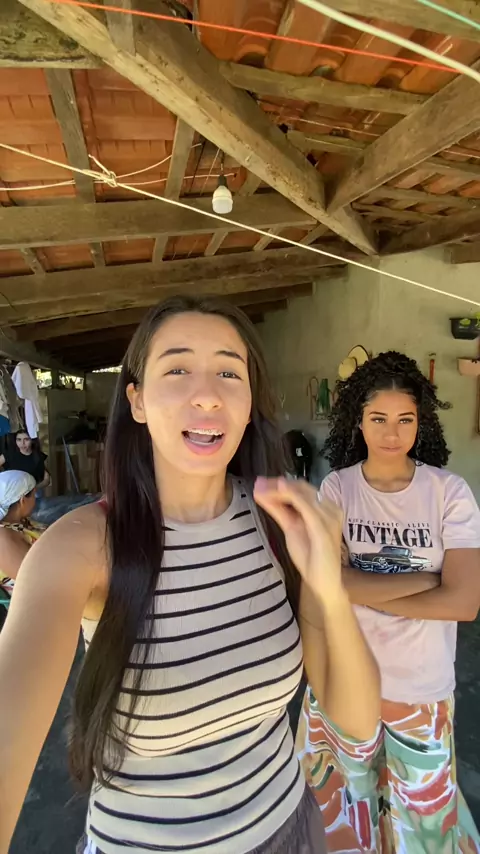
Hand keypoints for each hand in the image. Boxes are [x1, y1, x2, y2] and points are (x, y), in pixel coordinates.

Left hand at [254, 477, 343, 602]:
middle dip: (277, 484)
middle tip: (257, 483)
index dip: (280, 483)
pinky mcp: (324, 527)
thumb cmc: (310, 556)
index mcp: (325, 507)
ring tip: (260, 488)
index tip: (260, 482)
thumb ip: (279, 510)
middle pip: (301, 487)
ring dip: (279, 489)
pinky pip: (306, 506)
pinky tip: (278, 490)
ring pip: (302, 493)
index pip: (301, 488)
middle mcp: (330, 508)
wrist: (323, 581)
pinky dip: (291, 495)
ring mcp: (329, 517)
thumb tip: (262, 493)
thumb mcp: (291, 528)